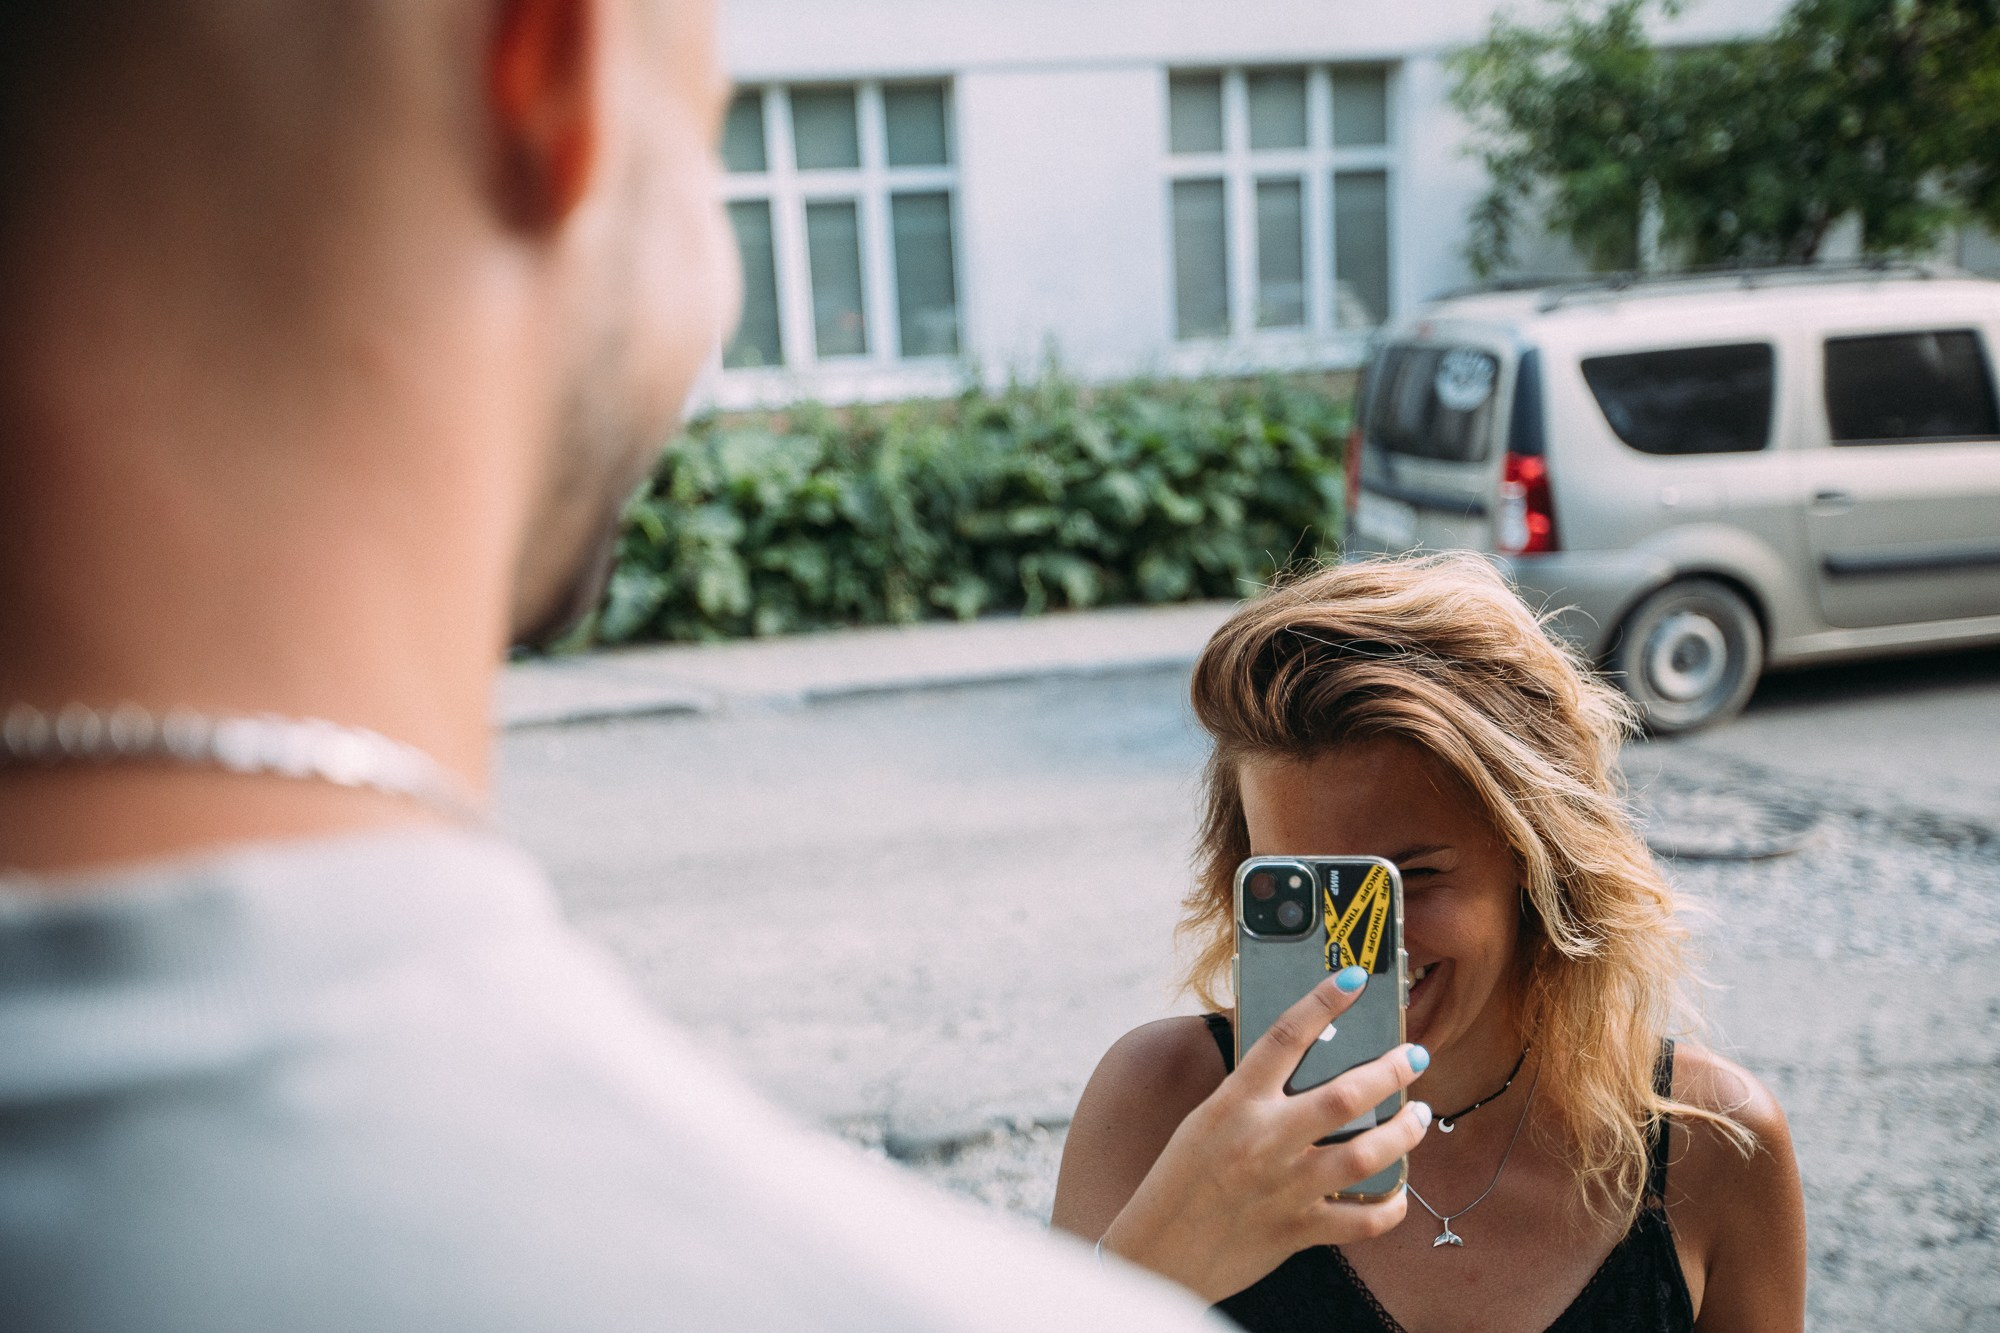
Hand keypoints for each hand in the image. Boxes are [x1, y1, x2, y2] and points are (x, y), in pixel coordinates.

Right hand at [1098, 969, 1430, 1303]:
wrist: (1157, 1251)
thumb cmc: (1179, 1182)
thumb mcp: (1206, 1121)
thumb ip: (1250, 1093)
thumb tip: (1291, 1059)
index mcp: (1235, 1104)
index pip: (1283, 1037)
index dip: (1322, 1002)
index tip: (1352, 978)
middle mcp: (1264, 1140)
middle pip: (1345, 1096)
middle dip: (1391, 1071)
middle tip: (1414, 1056)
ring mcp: (1285, 1187)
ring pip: (1365, 1154)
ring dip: (1403, 1133)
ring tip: (1419, 1117)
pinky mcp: (1299, 1230)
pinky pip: (1362, 1220)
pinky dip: (1390, 1205)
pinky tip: (1399, 1190)